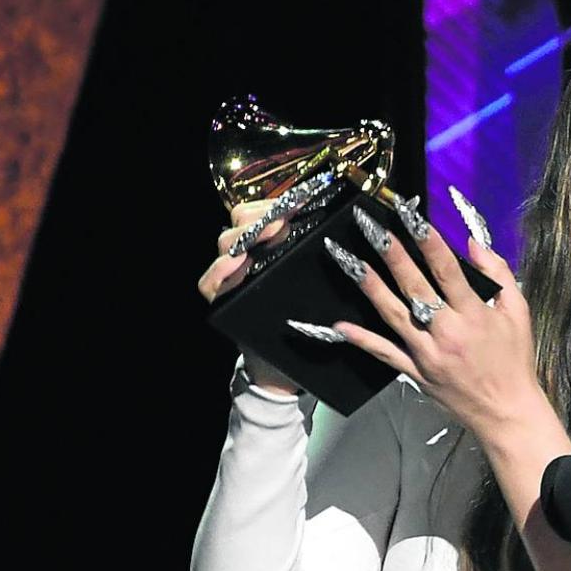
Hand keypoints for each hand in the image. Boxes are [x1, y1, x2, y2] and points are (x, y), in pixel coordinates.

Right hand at [197, 190, 311, 394]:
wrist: (291, 369)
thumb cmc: (314, 325)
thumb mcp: (322, 289)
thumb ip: (329, 261)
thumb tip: (360, 227)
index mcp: (274, 248)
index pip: (265, 212)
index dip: (278, 203)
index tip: (301, 201)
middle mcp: (250, 257)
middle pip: (241, 222)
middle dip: (260, 216)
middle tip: (281, 222)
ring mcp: (233, 278)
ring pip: (227, 246)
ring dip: (243, 238)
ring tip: (265, 237)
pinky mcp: (223, 301)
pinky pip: (209, 283)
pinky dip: (220, 272)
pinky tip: (237, 264)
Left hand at [314, 194, 546, 445]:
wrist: (506, 411)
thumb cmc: (515, 358)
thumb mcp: (518, 312)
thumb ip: (498, 274)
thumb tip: (473, 241)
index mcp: (474, 314)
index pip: (446, 269)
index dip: (427, 239)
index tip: (410, 215)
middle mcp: (447, 331)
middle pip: (414, 286)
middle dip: (391, 253)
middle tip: (370, 227)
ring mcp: (427, 354)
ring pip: (392, 314)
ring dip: (369, 285)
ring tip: (348, 259)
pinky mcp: (415, 373)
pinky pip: (384, 353)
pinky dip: (361, 340)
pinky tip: (339, 324)